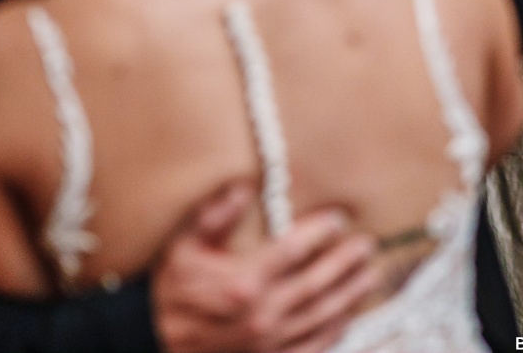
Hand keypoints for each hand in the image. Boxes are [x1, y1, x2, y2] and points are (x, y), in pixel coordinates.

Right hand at [152, 183, 378, 352]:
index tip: (339, 218)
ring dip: (349, 295)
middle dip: (346, 262)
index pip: (295, 250)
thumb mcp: (183, 248)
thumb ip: (213, 217)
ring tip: (369, 276)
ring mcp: (268, 342)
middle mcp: (261, 314)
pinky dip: (335, 332)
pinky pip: (313, 347)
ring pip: (322, 315)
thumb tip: (243, 186)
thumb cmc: (172, 291)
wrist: (153, 341)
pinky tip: (348, 316)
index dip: (321, 231)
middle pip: (318, 283)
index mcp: (243, 281)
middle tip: (367, 245)